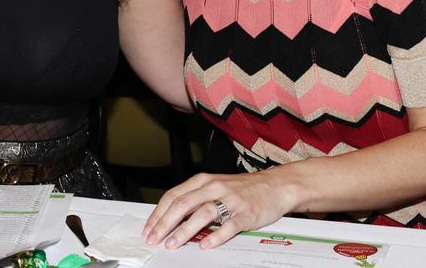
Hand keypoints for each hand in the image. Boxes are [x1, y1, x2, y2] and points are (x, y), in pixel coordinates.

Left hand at [144, 171, 293, 249]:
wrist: (276, 185)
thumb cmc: (243, 188)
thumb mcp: (215, 186)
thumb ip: (194, 198)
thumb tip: (170, 217)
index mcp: (204, 181)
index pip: (174, 196)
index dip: (158, 213)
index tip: (149, 228)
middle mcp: (214, 188)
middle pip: (183, 204)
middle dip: (165, 223)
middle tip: (155, 238)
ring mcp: (230, 200)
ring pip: (203, 213)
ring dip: (185, 230)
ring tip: (173, 243)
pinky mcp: (245, 213)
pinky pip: (229, 225)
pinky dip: (216, 236)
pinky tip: (206, 245)